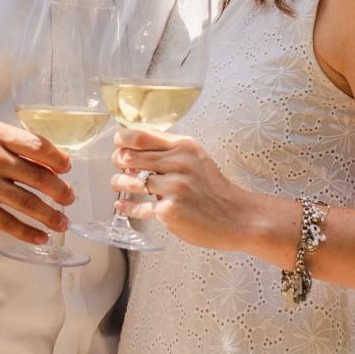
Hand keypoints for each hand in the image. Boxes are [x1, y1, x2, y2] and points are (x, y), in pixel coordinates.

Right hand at [0, 122, 74, 244]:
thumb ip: (18, 146)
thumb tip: (55, 165)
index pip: (38, 146)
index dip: (58, 160)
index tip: (68, 170)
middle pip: (38, 177)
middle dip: (60, 191)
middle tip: (70, 199)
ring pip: (27, 203)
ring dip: (50, 216)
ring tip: (63, 223)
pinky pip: (9, 223)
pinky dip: (29, 233)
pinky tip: (41, 238)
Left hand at [111, 128, 254, 251]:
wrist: (237, 217)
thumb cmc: (214, 189)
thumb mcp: (197, 158)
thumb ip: (170, 150)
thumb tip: (135, 145)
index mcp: (183, 146)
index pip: (139, 136)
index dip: (122, 140)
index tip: (118, 144)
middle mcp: (178, 163)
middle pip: (130, 157)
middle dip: (118, 161)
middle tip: (118, 165)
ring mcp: (174, 188)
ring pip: (131, 181)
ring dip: (119, 183)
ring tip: (118, 184)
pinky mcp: (169, 211)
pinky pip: (139, 207)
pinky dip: (127, 206)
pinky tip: (122, 205)